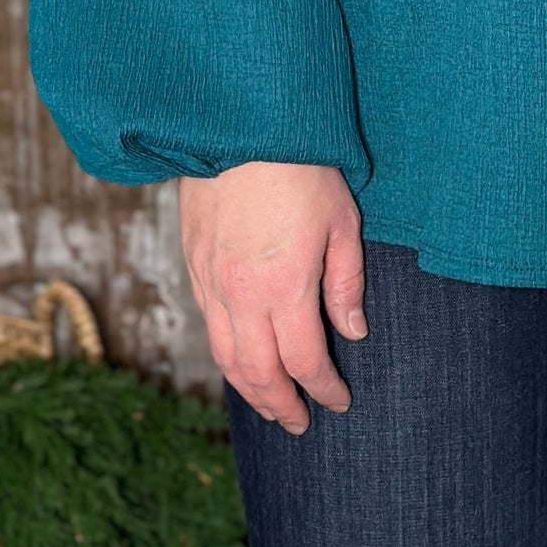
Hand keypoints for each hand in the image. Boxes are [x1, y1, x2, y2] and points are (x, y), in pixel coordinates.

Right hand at [176, 161, 366, 433]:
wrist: (238, 123)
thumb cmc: (300, 166)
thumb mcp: (342, 221)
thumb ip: (345, 283)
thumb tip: (352, 332)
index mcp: (284, 286)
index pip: (304, 361)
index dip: (323, 389)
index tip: (340, 402)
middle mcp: (240, 294)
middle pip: (258, 373)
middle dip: (281, 405)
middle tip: (300, 424)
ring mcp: (211, 280)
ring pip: (225, 356)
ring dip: (249, 389)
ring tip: (270, 404)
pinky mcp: (194, 263)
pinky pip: (209, 324)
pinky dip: (227, 353)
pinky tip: (241, 357)